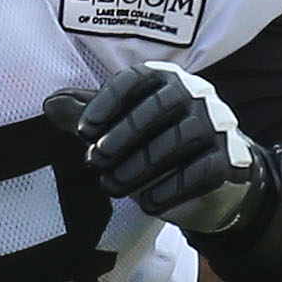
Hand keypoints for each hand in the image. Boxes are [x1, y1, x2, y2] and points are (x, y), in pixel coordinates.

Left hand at [43, 61, 268, 233]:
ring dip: (140, 166)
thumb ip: (85, 114)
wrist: (210, 176)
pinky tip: (147, 203)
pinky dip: (172, 189)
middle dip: (122, 135)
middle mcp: (195, 94)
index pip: (134, 79)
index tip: (83, 132)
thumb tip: (50, 104)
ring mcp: (217, 125)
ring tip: (112, 186)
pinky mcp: (231, 158)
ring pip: (180, 139)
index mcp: (164, 78)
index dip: (106, 103)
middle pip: (159, 107)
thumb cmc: (155, 141)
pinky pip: (203, 171)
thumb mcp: (119, 126)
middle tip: (94, 161)